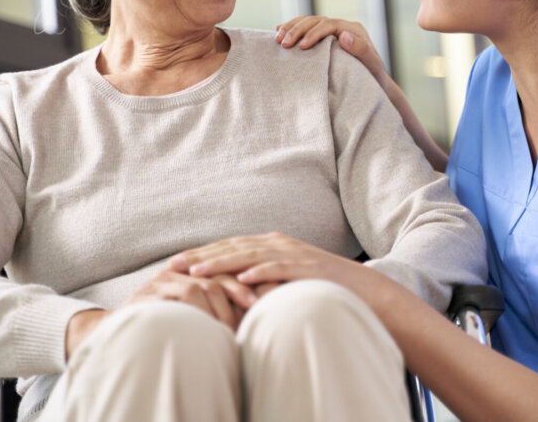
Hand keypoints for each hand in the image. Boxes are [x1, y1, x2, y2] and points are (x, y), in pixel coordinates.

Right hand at [123, 269, 256, 330]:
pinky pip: (185, 294)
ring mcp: (165, 279)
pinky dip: (202, 309)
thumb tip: (253, 315)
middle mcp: (180, 271)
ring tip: (233, 327)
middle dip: (239, 292)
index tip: (267, 296)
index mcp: (192, 272)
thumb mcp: (192, 313)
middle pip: (218, 275)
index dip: (247, 282)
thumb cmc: (162, 325)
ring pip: (203, 285)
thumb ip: (215, 308)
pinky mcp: (153, 291)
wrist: (117, 331)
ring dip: (221, 308)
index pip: (226, 271)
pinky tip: (212, 324)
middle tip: (256, 308)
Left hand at [169, 232, 368, 289]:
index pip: (228, 246)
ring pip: (251, 254)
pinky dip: (260, 271)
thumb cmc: (319, 288)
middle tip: (174, 264)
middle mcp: (278, 244)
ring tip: (198, 270)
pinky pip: (280, 268)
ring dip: (223, 261)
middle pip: (233, 246)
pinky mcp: (307, 267)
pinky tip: (242, 278)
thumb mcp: (284, 280)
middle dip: (202, 255)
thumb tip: (230, 293)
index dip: (201, 253)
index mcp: (271, 245)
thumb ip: (259, 281)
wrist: (363, 289)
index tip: (175, 262)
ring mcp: (293, 254)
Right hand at [275, 16, 389, 88]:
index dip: (314, 32)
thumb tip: (343, 35)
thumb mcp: (371, 64)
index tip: (302, 46)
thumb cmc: (373, 76)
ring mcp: (332, 31)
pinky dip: (292, 28)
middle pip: (315, 20)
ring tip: (277, 38)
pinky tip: (278, 30)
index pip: (329, 24)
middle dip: (298, 30)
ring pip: (308, 21)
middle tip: (284, 43)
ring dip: (291, 27)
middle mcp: (342, 27)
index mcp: (353, 29)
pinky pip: (305, 28)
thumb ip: (361, 49)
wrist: (373, 83)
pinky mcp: (323, 37)